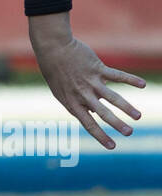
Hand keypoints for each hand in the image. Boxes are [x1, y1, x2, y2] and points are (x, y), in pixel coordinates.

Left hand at [30, 14, 144, 148]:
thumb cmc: (56, 72)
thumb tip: (94, 111)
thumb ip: (77, 103)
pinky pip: (117, 75)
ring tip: (137, 116)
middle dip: (117, 124)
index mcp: (73, 103)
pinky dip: (131, 80)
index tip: (112, 146)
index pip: (88, 124)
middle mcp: (83, 94)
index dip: (100, 136)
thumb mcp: (61, 92)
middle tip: (129, 133)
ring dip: (126, 107)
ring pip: (112, 96)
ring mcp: (91, 81)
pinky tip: (142, 85)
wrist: (53, 49)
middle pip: (102, 112)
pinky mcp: (98, 68)